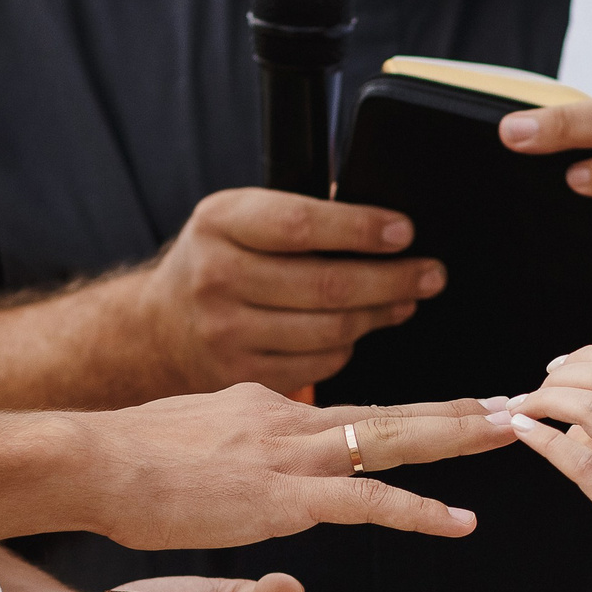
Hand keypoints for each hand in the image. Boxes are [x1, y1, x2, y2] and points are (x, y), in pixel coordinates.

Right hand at [84, 386, 513, 550]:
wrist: (91, 460)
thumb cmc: (125, 461)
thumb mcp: (193, 440)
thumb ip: (233, 448)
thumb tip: (247, 463)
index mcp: (269, 408)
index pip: (354, 412)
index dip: (411, 414)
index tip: (456, 409)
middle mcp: (290, 419)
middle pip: (394, 412)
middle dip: (462, 409)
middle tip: (520, 401)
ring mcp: (290, 454)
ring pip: (396, 441)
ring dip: (461, 437)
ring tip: (515, 431)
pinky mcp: (284, 496)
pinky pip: (368, 503)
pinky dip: (420, 511)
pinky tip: (462, 522)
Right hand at [135, 187, 444, 392]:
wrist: (159, 329)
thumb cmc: (220, 261)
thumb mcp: (239, 218)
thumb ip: (298, 215)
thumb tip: (382, 224)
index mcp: (219, 222)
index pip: (300, 223)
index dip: (359, 228)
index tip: (404, 232)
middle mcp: (216, 276)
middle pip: (326, 284)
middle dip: (392, 279)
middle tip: (431, 274)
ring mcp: (226, 332)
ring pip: (330, 329)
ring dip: (379, 315)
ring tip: (404, 301)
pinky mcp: (242, 376)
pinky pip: (319, 364)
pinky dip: (348, 347)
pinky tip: (359, 331)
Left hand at [503, 347, 591, 591]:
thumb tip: (586, 423)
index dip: (589, 357)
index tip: (559, 369)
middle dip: (561, 374)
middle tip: (534, 392)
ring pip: (591, 406)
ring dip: (544, 400)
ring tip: (521, 410)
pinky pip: (577, 458)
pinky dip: (542, 438)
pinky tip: (522, 433)